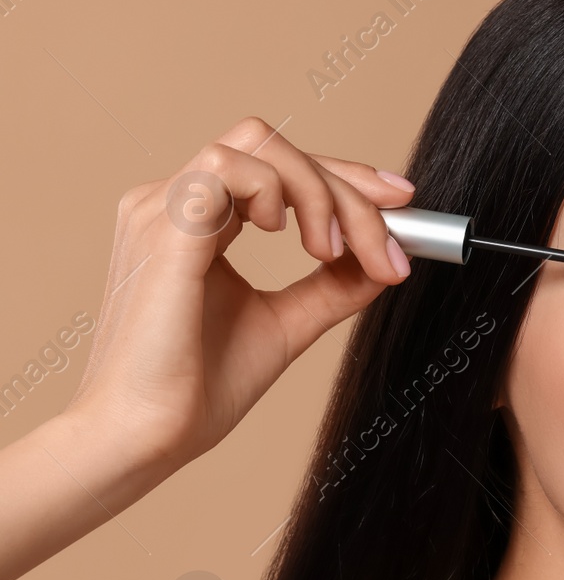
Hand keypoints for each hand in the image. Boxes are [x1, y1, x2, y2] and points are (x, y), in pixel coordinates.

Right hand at [66, 115, 416, 475]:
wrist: (148, 434)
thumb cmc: (197, 388)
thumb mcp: (287, 323)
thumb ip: (332, 286)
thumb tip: (386, 259)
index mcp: (196, 222)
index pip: (275, 167)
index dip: (342, 175)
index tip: (399, 202)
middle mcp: (175, 204)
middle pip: (272, 145)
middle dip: (346, 183)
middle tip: (389, 241)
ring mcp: (163, 208)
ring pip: (257, 146)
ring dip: (319, 191)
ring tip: (329, 253)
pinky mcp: (164, 225)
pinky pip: (227, 166)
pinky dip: (277, 191)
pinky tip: (290, 241)